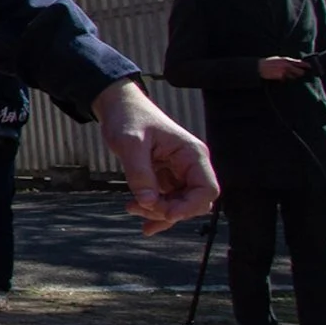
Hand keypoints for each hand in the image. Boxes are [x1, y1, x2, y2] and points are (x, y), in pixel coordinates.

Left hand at [92, 79, 218, 233]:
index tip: (167, 214)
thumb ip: (139, 172)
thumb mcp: (130, 143)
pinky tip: (140, 217)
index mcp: (192, 154)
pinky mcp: (166, 178)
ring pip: (179, 205)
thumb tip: (148, 202)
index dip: (191, 206)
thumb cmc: (128, 118)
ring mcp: (179, 173)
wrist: (118, 108)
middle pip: (194, 202)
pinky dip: (155, 211)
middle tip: (139, 207)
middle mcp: (191, 165)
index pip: (207, 189)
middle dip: (169, 211)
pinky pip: (167, 202)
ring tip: (131, 208)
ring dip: (158, 213)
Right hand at [258, 56, 308, 80]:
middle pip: (300, 72)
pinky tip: (280, 78)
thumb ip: (287, 61)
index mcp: (286, 60)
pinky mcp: (280, 77)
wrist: (259, 67)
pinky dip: (284, 80)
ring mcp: (284, 71)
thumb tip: (296, 64)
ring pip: (294, 77)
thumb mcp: (278, 59)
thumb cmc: (268, 63)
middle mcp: (287, 65)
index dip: (306, 65)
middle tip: (299, 75)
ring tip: (287, 77)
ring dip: (292, 78)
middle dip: (300, 74)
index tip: (310, 67)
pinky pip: (286, 80)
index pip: (300, 62)